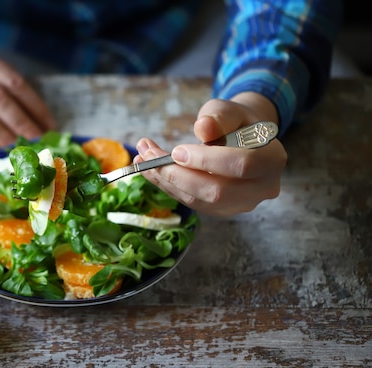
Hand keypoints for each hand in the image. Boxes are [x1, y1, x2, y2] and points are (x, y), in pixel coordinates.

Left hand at [135, 93, 287, 215]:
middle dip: (178, 175)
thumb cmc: (235, 122)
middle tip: (149, 156)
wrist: (241, 138)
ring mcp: (241, 204)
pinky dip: (166, 186)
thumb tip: (203, 127)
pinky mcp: (220, 210)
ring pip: (199, 200)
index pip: (242, 166)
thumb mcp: (229, 110)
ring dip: (165, 180)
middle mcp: (261, 188)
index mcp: (272, 160)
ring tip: (142, 158)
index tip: (177, 150)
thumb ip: (219, 117)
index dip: (207, 161)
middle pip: (217, 191)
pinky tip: (148, 170)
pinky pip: (190, 202)